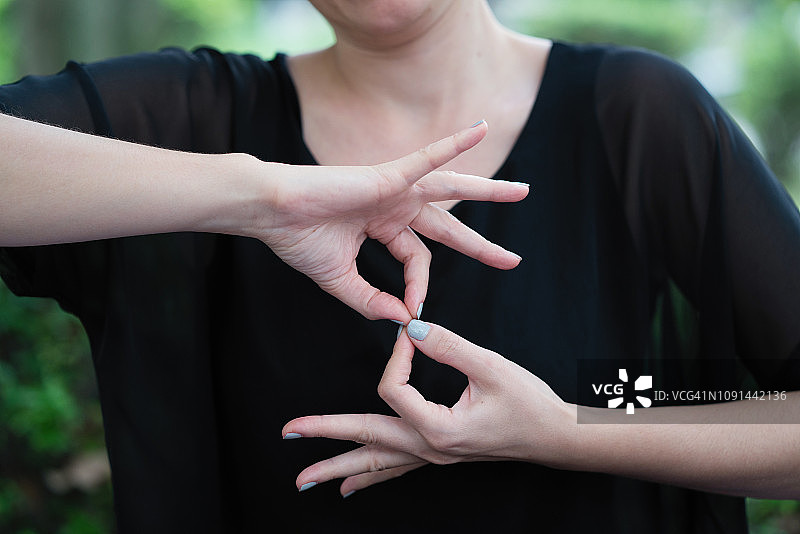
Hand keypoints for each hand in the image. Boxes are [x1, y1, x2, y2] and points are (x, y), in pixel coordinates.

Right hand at [255, 122, 528, 321]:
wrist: (271, 214)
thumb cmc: (298, 241)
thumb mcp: (341, 280)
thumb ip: (371, 300)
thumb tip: (403, 319)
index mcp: (382, 227)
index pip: (417, 260)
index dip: (418, 288)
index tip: (412, 310)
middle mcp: (394, 205)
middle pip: (448, 227)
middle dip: (480, 245)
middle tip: (512, 260)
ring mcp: (393, 188)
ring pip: (451, 188)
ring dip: (488, 191)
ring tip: (522, 193)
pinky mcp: (388, 175)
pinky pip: (427, 158)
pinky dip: (453, 145)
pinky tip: (478, 131)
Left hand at [282, 320, 574, 495]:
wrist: (555, 437)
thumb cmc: (529, 404)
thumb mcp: (491, 368)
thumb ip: (449, 345)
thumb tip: (413, 325)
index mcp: (438, 429)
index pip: (395, 389)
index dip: (398, 355)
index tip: (412, 330)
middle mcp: (429, 448)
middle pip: (366, 441)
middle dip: (325, 437)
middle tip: (289, 433)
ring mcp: (432, 456)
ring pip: (377, 463)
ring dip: (338, 468)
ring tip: (305, 479)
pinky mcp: (439, 454)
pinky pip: (395, 470)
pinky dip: (369, 477)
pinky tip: (349, 489)